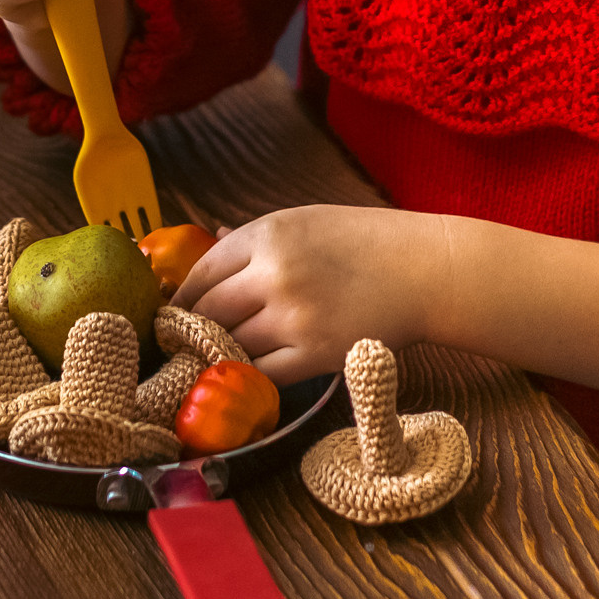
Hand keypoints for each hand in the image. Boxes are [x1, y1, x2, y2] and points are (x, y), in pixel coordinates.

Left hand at [171, 204, 439, 382]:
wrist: (425, 270)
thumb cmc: (365, 242)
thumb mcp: (305, 221)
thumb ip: (255, 239)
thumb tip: (209, 243)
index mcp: (267, 234)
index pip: (202, 270)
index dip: (183, 297)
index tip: (173, 312)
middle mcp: (273, 274)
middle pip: (209, 312)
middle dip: (190, 331)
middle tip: (179, 345)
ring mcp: (293, 317)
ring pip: (231, 344)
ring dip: (218, 355)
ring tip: (209, 362)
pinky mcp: (314, 354)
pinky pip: (261, 373)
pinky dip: (249, 376)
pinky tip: (247, 375)